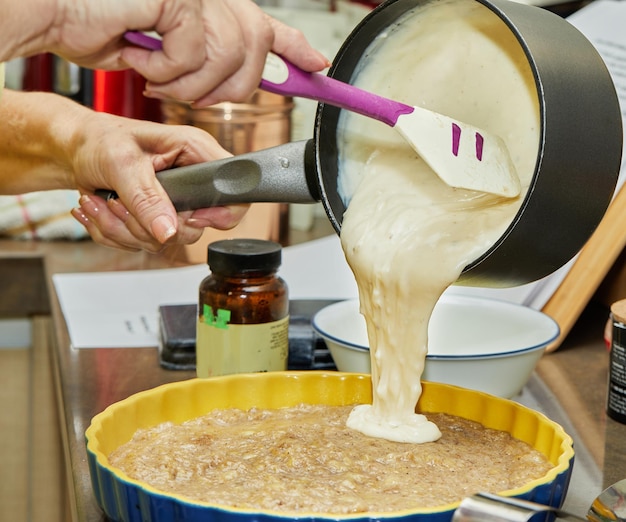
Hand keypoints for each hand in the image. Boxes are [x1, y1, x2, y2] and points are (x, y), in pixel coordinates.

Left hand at [68, 111, 247, 251]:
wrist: (76, 151)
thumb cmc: (100, 140)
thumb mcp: (122, 163)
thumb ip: (147, 198)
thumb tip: (168, 231)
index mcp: (196, 154)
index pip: (234, 194)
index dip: (218, 214)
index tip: (186, 216)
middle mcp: (190, 182)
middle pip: (194, 229)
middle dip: (149, 224)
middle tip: (120, 202)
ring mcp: (173, 205)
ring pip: (163, 241)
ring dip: (124, 227)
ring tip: (103, 199)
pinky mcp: (155, 220)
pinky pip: (141, 244)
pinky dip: (114, 232)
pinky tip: (102, 207)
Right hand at [123, 0, 329, 105]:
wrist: (56, 10)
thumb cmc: (103, 28)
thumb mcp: (167, 54)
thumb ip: (207, 63)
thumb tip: (241, 77)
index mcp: (214, 8)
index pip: (269, 27)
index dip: (296, 48)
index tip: (318, 65)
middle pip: (253, 53)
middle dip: (224, 87)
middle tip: (186, 89)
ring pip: (226, 58)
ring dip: (187, 82)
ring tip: (156, 72)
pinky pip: (192, 53)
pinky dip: (165, 68)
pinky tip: (141, 54)